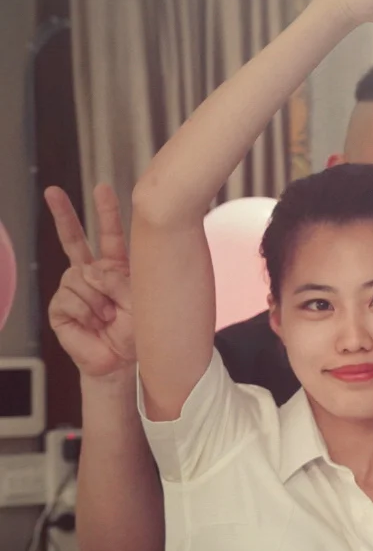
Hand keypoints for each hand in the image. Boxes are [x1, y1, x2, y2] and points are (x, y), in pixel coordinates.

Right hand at [45, 184, 136, 381]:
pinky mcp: (59, 307)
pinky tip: (95, 323)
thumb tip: (92, 272)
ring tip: (109, 317)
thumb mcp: (140, 301)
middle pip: (74, 239)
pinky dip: (86, 312)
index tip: (101, 187)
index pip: (110, 236)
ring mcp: (72, 289)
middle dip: (64, 214)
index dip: (106, 212)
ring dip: (98, 298)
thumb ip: (120, 280)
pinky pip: (70, 298)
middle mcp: (92, 274)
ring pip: (79, 276)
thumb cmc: (137, 333)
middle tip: (53, 191)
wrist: (123, 363)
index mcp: (116, 268)